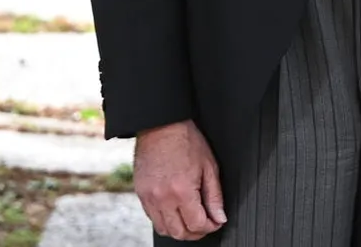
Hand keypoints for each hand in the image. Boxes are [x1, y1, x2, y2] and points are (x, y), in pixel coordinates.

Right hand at [133, 120, 224, 240]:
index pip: (197, 224)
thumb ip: (215, 196)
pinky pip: (152, 218)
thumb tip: (219, 217)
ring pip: (164, 229)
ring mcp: (148, 198)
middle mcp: (162, 199)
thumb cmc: (187, 142)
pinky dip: (166, 220)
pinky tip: (177, 211)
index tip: (216, 222)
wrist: (161, 127)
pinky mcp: (140, 195)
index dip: (210, 227)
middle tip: (206, 224)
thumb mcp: (209, 167)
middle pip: (179, 232)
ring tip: (192, 220)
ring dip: (179, 229)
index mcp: (181, 191)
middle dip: (196, 233)